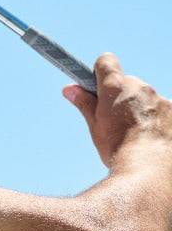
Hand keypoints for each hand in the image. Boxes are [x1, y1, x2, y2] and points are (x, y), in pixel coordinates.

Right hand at [62, 53, 171, 167]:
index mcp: (115, 87)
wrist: (149, 169)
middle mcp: (140, 87)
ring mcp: (160, 98)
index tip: (98, 84)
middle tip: (117, 122)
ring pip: (148, 99)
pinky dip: (160, 122)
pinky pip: (165, 111)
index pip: (106, 61)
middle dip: (123, 98)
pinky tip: (155, 139)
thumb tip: (69, 89)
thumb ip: (85, 103)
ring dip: (143, 111)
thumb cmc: (117, 149)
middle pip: (129, 84)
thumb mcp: (95, 126)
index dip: (101, 70)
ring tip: (139, 136)